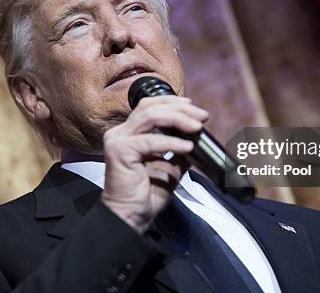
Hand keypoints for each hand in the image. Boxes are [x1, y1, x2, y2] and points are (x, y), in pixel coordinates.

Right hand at [101, 95, 208, 233]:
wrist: (130, 217)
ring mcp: (117, 140)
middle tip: (201, 116)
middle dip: (180, 109)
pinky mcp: (119, 151)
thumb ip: (178, 151)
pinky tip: (186, 147)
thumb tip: (196, 139)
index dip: (172, 102)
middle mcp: (120, 133)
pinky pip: (150, 141)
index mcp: (129, 133)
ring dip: (177, 119)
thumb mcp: (169, 168)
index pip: (149, 106)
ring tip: (196, 127)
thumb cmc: (145, 195)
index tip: (194, 108)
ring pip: (150, 116)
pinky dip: (172, 142)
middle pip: (151, 107)